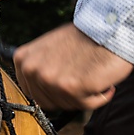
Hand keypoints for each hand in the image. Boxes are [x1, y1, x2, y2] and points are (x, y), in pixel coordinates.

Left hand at [14, 23, 133, 110]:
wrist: (109, 29)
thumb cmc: (84, 38)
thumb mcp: (48, 47)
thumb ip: (39, 66)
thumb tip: (38, 87)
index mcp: (23, 59)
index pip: (31, 92)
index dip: (52, 92)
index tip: (65, 84)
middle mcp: (32, 70)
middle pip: (48, 102)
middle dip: (68, 95)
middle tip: (82, 80)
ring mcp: (50, 80)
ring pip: (68, 105)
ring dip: (85, 95)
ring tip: (91, 75)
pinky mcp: (70, 88)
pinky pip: (86, 105)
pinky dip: (99, 97)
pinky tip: (102, 82)